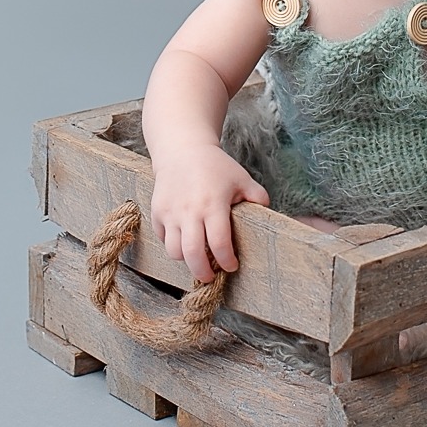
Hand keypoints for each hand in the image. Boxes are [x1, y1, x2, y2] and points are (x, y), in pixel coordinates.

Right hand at [149, 144, 269, 282]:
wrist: (182, 150)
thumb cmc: (216, 166)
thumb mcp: (242, 178)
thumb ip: (257, 197)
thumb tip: (269, 214)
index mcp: (213, 205)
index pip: (219, 244)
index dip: (227, 261)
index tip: (232, 266)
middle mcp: (189, 212)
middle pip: (193, 255)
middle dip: (203, 272)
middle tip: (211, 277)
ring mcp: (170, 213)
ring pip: (174, 251)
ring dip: (187, 260)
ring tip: (198, 258)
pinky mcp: (157, 212)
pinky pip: (163, 239)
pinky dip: (173, 245)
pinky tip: (185, 240)